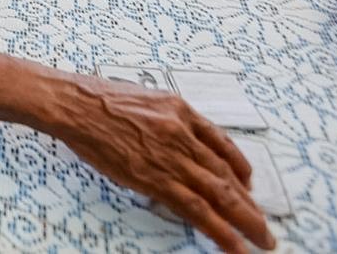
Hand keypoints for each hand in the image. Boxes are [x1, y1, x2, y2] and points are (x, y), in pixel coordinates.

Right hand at [56, 77, 274, 252]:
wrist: (74, 104)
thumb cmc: (97, 99)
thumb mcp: (143, 98)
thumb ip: (164, 119)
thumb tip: (174, 143)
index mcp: (181, 110)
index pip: (222, 144)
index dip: (240, 167)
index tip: (247, 183)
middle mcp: (184, 133)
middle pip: (227, 174)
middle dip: (250, 203)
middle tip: (263, 225)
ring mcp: (172, 157)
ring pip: (221, 194)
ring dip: (247, 221)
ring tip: (262, 241)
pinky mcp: (156, 179)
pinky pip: (197, 209)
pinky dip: (221, 231)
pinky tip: (235, 246)